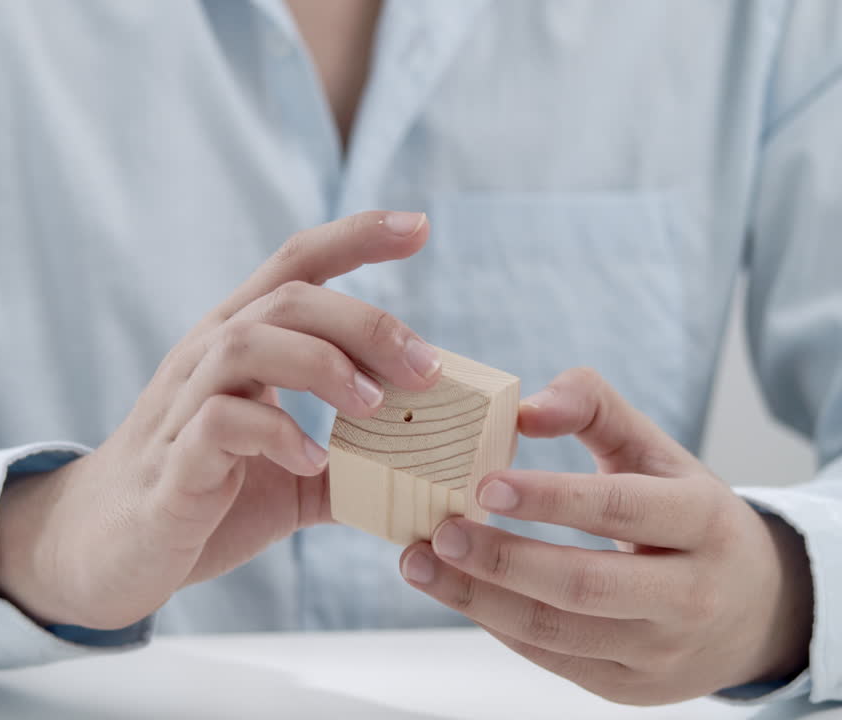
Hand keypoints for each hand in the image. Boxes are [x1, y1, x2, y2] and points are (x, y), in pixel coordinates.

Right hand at [0, 211, 442, 629]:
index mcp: (235, 345)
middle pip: (284, 299)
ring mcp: (183, 407)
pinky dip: (277, 434)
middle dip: (364, 322)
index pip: (294, 265)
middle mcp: (205, 359)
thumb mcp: (286, 471)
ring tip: (373, 408)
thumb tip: (423, 464)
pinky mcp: (173, 464)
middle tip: (425, 368)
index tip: (420, 227)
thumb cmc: (201, 496)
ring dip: (323, 366)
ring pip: (247, 343)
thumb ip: (344, 457)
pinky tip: (312, 462)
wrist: (110, 551)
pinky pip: (220, 422)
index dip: (355, 237)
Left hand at [399, 367, 813, 704]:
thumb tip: (526, 406)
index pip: (620, 509)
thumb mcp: (658, 453)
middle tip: (439, 531)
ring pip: (557, 632)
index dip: (552, 499)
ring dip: (478, 599)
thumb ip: (594, 408)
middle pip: (583, 583)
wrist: (755, 612)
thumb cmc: (688, 519)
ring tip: (420, 563)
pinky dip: (496, 625)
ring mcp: (660, 650)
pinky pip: (551, 659)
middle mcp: (689, 594)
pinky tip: (455, 591)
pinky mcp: (629, 687)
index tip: (484, 485)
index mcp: (701, 521)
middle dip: (501, 560)